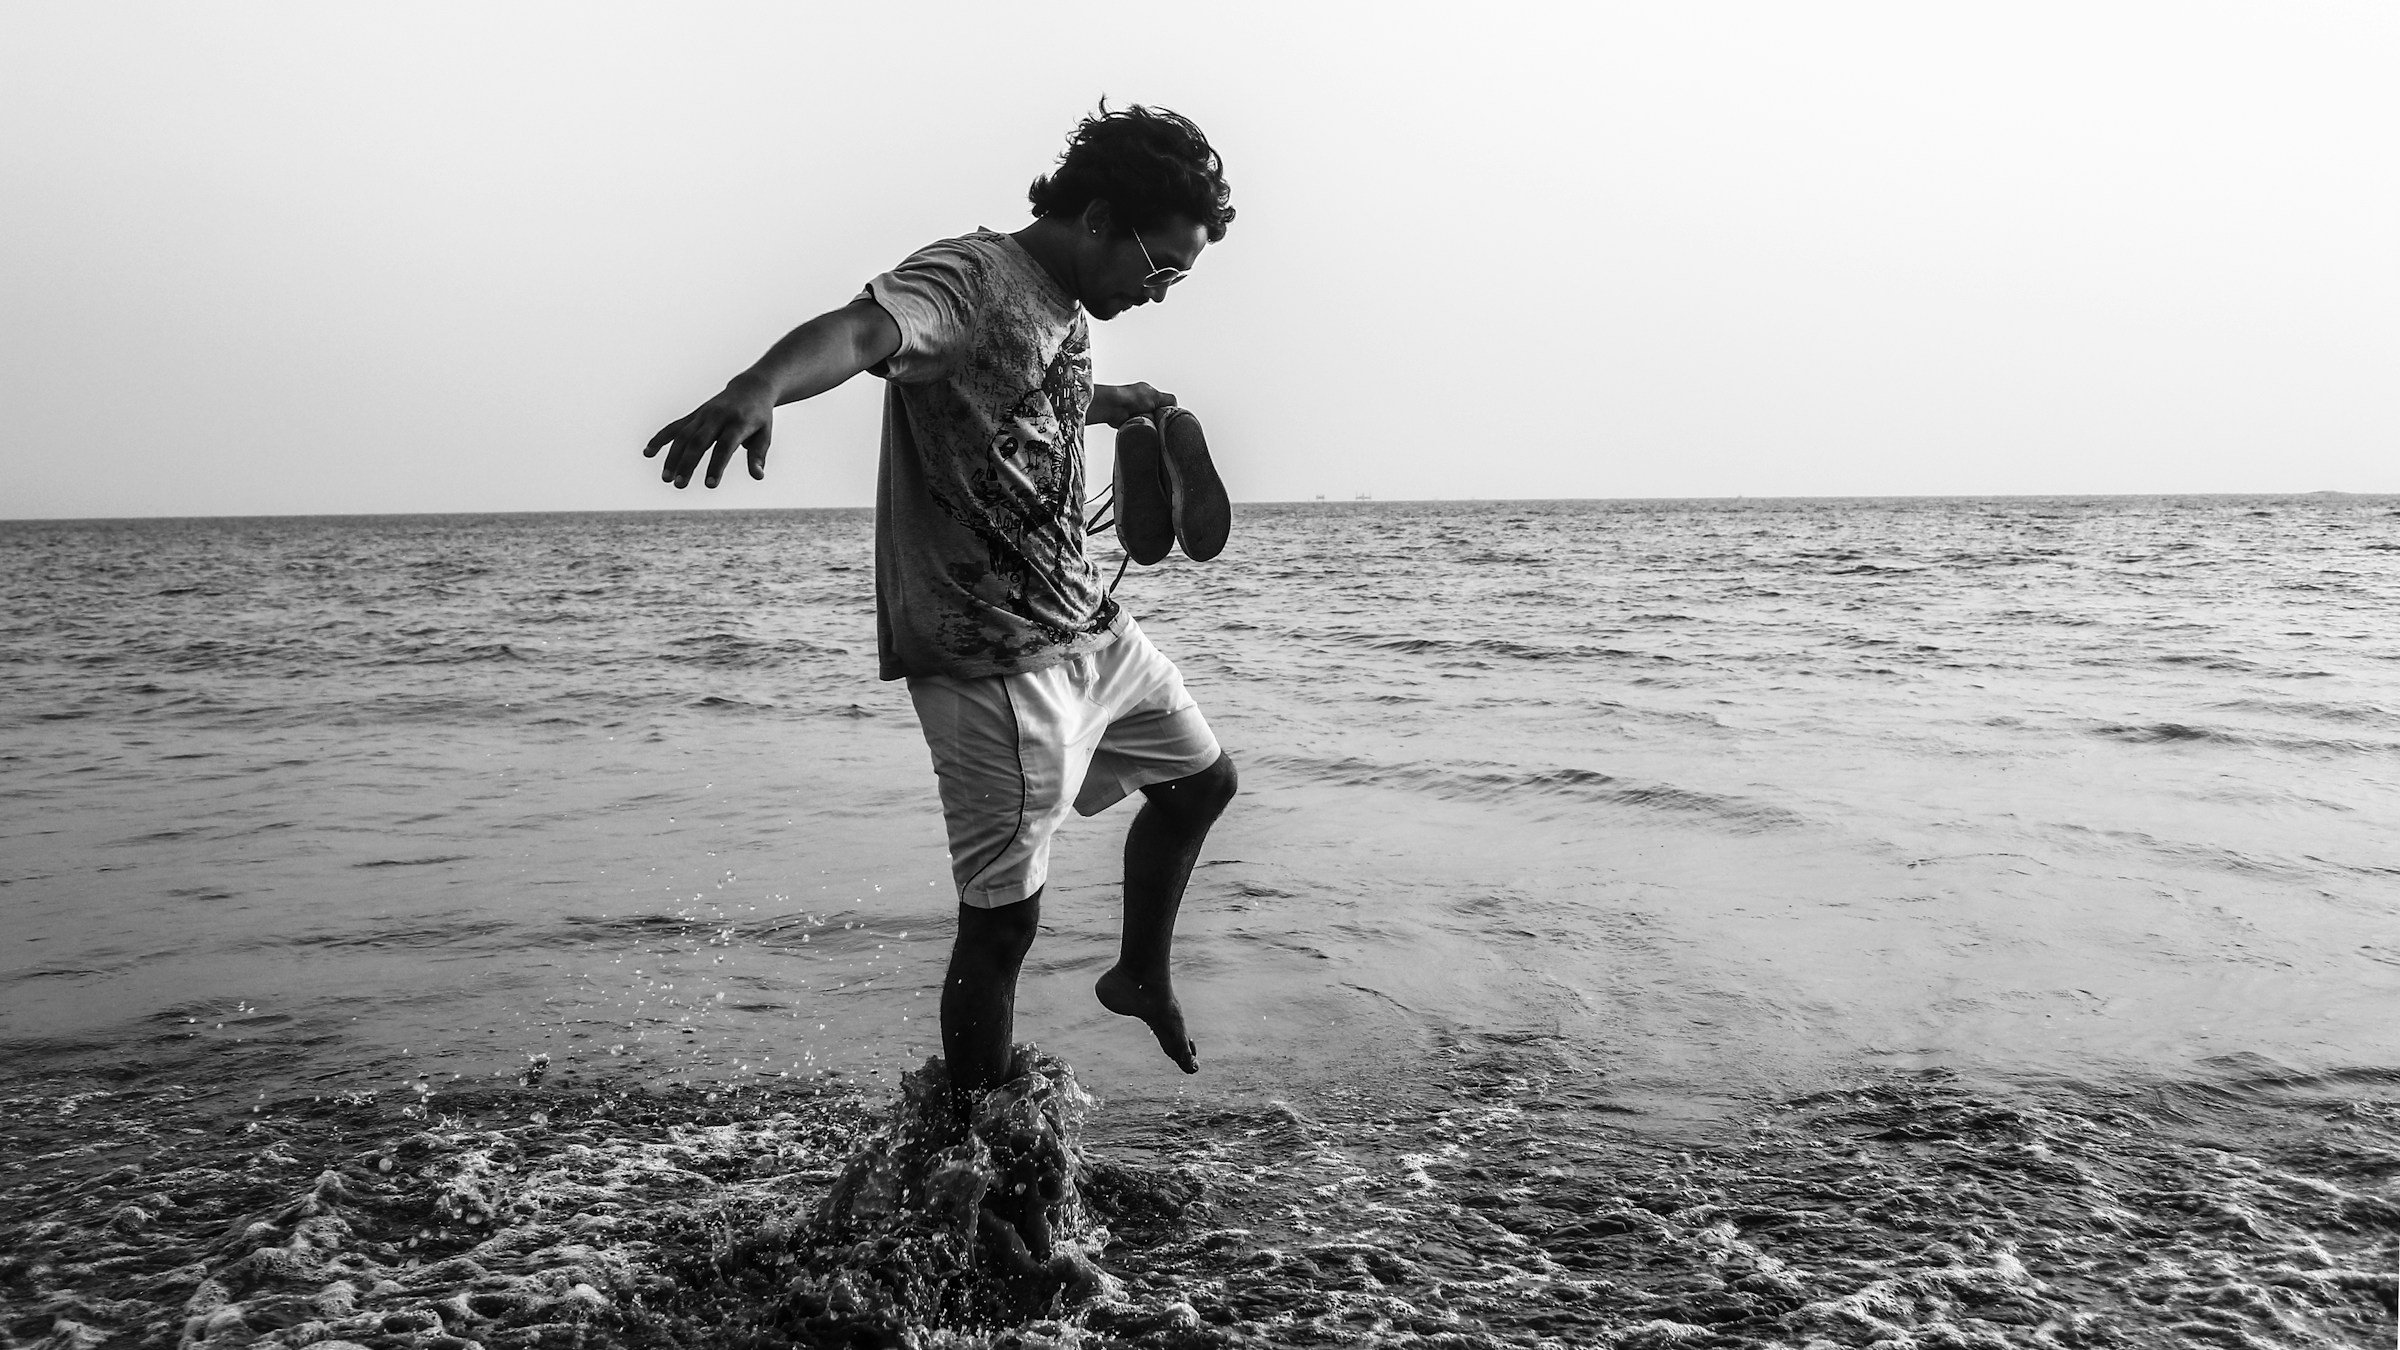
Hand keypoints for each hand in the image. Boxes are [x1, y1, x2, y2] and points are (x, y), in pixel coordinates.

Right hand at [644, 378, 774, 488]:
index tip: (710, 485)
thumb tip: (758, 476)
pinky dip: (660, 438)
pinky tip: (648, 453)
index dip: (716, 466)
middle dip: (688, 464)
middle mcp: (717, 417)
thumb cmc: (759, 418)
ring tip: (666, 478)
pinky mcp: (694, 414)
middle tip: (679, 485)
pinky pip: (675, 426)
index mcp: (738, 423)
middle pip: (699, 442)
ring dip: (672, 457)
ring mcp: (703, 414)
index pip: (724, 447)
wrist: (750, 388)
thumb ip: (758, 455)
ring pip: (684, 435)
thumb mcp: (764, 435)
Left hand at [1090, 381, 1176, 427]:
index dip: (1166, 411)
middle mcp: (1141, 402)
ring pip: (1150, 423)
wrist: (1113, 407)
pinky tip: (1142, 430)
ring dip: (1150, 426)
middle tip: (1159, 424)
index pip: (1163, 403)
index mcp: (1148, 393)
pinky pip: (1140, 429)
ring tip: (1150, 426)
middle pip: (1157, 415)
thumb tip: (1176, 408)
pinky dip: (1142, 430)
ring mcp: (1134, 412)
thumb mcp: (1156, 395)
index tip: (1168, 418)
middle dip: (1158, 420)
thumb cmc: (1132, 398)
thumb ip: (1169, 399)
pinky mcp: (1129, 423)